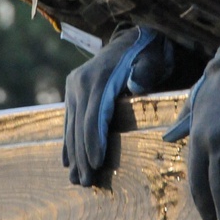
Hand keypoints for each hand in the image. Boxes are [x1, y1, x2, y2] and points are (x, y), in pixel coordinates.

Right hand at [63, 27, 173, 185]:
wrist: (133, 36)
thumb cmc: (149, 52)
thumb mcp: (152, 57)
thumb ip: (145, 70)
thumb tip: (135, 84)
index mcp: (100, 76)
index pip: (94, 116)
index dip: (94, 142)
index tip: (96, 165)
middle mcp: (81, 81)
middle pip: (80, 125)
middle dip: (82, 156)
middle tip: (86, 182)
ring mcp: (74, 86)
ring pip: (71, 126)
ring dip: (73, 154)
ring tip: (76, 180)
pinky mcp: (72, 91)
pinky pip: (69, 121)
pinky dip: (67, 142)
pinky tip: (67, 162)